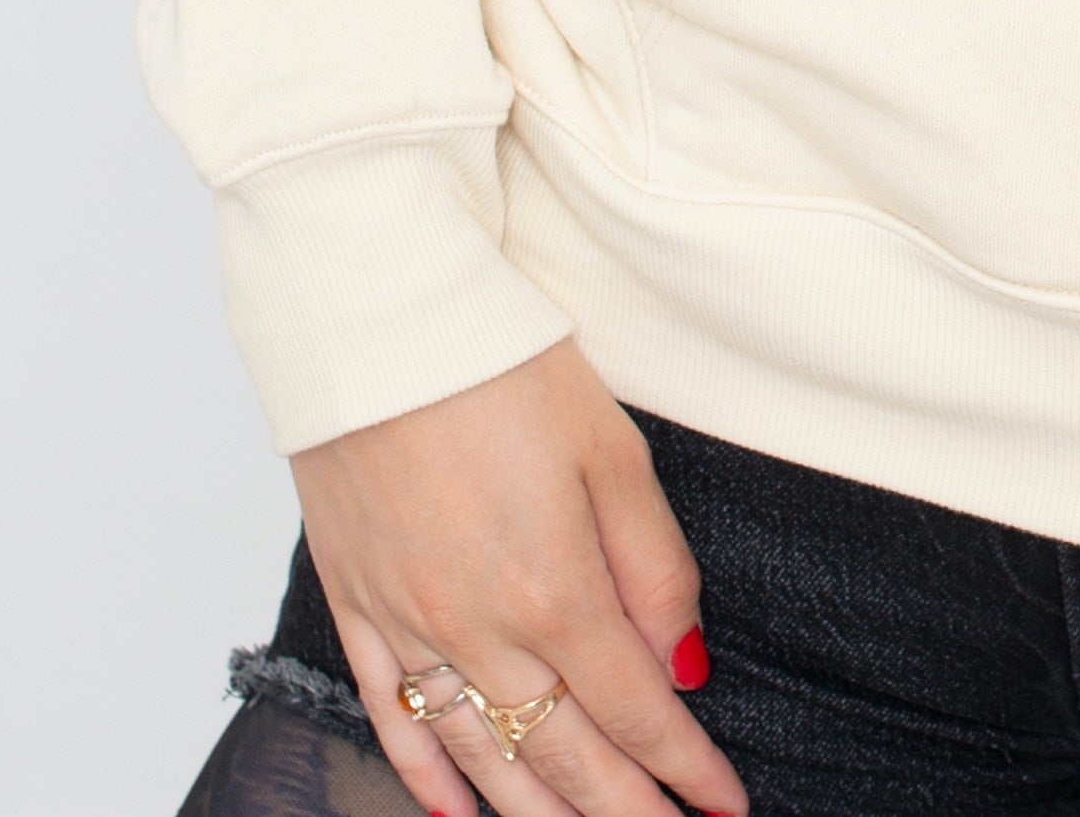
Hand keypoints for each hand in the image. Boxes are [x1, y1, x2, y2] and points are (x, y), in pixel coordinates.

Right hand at [290, 340, 748, 816]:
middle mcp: (476, 626)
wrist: (377, 313)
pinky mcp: (356, 602)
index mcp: (552, 588)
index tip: (723, 803)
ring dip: (537, 812)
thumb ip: (653, 566)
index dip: (684, 765)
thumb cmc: (502, 362)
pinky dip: (428, 776)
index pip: (634, 710)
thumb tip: (683, 665)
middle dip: (623, 810)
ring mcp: (409, 622)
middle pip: (562, 753)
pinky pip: (393, 716)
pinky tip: (458, 813)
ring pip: (480, 755)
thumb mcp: (612, 448)